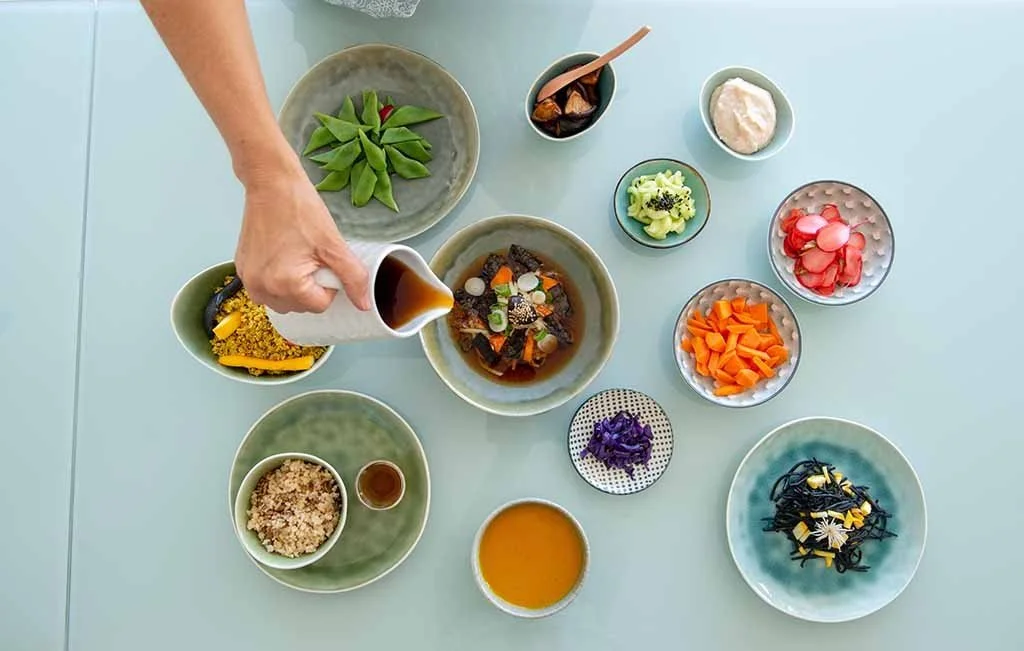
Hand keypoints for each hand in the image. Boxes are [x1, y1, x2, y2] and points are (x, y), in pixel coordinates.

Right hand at [234, 166, 370, 313]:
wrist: (271, 184)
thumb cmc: (300, 209)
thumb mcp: (334, 245)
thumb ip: (353, 277)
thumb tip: (363, 304)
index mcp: (285, 284)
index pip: (320, 305)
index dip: (328, 283)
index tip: (323, 260)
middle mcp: (261, 287)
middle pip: (300, 306)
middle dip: (310, 287)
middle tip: (309, 256)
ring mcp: (248, 280)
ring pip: (283, 301)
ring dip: (294, 286)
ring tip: (294, 255)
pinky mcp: (242, 271)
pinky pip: (267, 289)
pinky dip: (278, 279)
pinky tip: (281, 255)